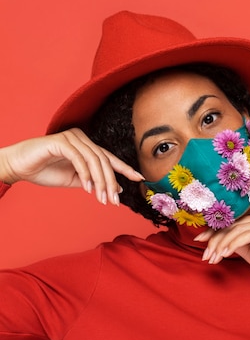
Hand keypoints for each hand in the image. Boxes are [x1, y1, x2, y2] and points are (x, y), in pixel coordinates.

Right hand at [0, 128, 143, 204]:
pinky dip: (85, 174)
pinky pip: (79, 158)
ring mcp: (72, 138)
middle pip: (104, 161)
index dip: (125, 168)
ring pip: (94, 160)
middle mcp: (82, 139)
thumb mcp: (75, 180)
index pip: (109, 158)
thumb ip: (94, 182)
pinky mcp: (61, 141)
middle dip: (111, 182)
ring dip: (100, 181)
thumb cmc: (45, 171)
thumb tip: (116, 188)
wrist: (19, 167)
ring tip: (101, 199)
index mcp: (87, 146)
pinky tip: (87, 188)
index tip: (139, 178)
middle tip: (114, 201)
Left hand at [195, 212, 249, 308]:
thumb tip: (218, 240)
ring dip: (222, 243)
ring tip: (213, 257)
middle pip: (234, 225)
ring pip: (238, 229)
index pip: (235, 223)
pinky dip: (233, 244)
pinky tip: (224, 253)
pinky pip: (247, 235)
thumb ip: (237, 243)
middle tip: (205, 254)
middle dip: (216, 239)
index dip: (215, 230)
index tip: (200, 240)